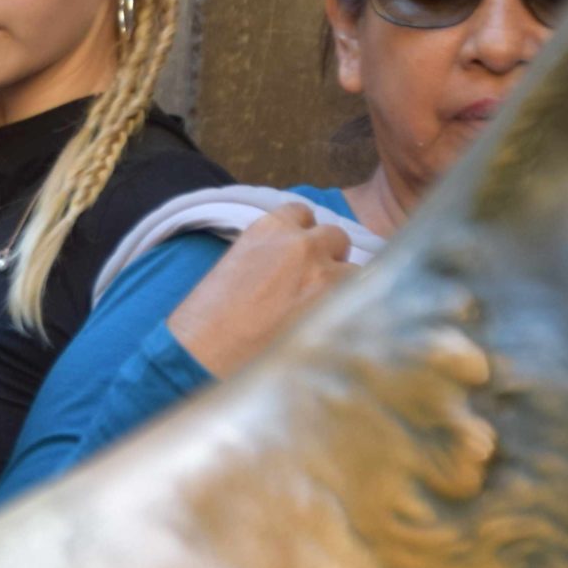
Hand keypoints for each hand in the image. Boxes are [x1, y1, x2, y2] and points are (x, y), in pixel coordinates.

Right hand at [165, 205, 350, 379]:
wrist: (204, 354)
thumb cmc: (206, 319)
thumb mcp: (235, 266)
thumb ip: (269, 256)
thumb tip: (290, 269)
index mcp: (268, 228)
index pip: (303, 214)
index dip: (304, 236)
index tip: (302, 255)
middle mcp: (301, 244)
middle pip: (336, 237)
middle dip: (330, 258)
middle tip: (316, 286)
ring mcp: (323, 275)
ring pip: (355, 269)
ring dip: (345, 286)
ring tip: (326, 312)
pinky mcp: (337, 309)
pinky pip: (363, 302)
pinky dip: (354, 313)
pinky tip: (335, 330)